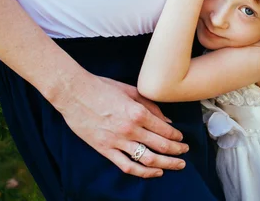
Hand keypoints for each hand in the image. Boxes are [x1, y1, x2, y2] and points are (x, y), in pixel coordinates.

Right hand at [54, 72, 188, 177]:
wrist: (74, 93)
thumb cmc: (102, 87)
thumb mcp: (131, 91)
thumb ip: (151, 106)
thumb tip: (167, 120)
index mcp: (138, 112)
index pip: (165, 130)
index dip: (177, 137)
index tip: (181, 139)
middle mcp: (130, 129)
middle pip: (161, 146)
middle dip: (177, 151)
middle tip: (185, 152)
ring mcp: (117, 141)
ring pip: (148, 159)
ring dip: (166, 164)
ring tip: (177, 165)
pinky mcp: (105, 149)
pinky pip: (127, 166)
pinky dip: (143, 172)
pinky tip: (154, 172)